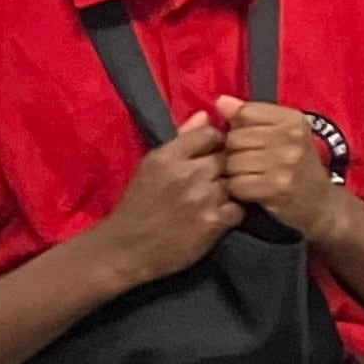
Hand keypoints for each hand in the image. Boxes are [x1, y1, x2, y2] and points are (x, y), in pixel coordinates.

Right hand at [99, 119, 241, 287]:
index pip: (211, 134)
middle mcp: (187, 174)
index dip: (216, 142)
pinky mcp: (213, 223)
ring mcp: (202, 199)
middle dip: (224, 167)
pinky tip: (218, 215)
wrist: (124, 250)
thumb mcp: (151, 166)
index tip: (211, 154)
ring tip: (215, 198)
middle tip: (215, 179)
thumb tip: (206, 114)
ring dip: (230, 189)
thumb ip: (181, 139)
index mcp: (168, 157)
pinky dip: (233, 212)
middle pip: (227, 157)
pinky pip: (239, 209)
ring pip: (235, 182)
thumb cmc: (138, 206)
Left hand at [214, 99, 340, 238]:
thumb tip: (221, 101)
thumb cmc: (298, 166)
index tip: (251, 141)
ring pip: (232, 161)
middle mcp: (291, 137)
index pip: (245, 112)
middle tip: (250, 164)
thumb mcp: (283, 135)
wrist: (322, 203)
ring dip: (235, 173)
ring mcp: (285, 162)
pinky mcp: (276, 187)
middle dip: (235, 152)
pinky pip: (236, 183)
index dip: (239, 129)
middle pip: (234, 137)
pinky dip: (238, 190)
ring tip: (251, 177)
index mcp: (293, 119)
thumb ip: (251, 116)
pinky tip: (251, 191)